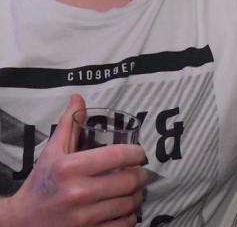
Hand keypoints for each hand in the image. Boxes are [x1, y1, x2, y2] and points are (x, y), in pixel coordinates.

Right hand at [5, 94, 146, 226]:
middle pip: (127, 181)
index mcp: (70, 168)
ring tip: (137, 191)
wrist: (20, 223)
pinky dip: (130, 218)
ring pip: (127, 205)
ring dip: (138, 197)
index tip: (140, 154)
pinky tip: (128, 211)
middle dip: (141, 176)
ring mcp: (82, 219)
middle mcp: (77, 193)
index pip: (116, 155)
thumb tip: (78, 97)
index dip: (136, 153)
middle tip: (141, 173)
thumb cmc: (41, 183)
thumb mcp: (52, 151)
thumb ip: (69, 124)